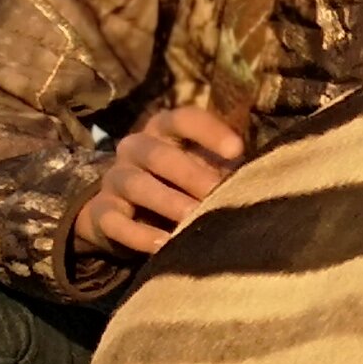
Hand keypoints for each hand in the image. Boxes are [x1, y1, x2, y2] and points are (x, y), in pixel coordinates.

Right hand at [73, 106, 247, 262]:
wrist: (126, 212)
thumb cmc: (181, 184)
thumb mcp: (202, 168)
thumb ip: (224, 167)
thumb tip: (261, 176)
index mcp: (164, 129)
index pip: (184, 118)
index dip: (210, 131)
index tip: (238, 151)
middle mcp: (135, 148)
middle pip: (159, 155)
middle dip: (192, 176)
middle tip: (218, 195)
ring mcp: (114, 178)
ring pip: (136, 184)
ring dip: (168, 203)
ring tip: (194, 220)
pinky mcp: (101, 212)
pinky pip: (114, 221)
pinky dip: (139, 234)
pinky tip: (164, 245)